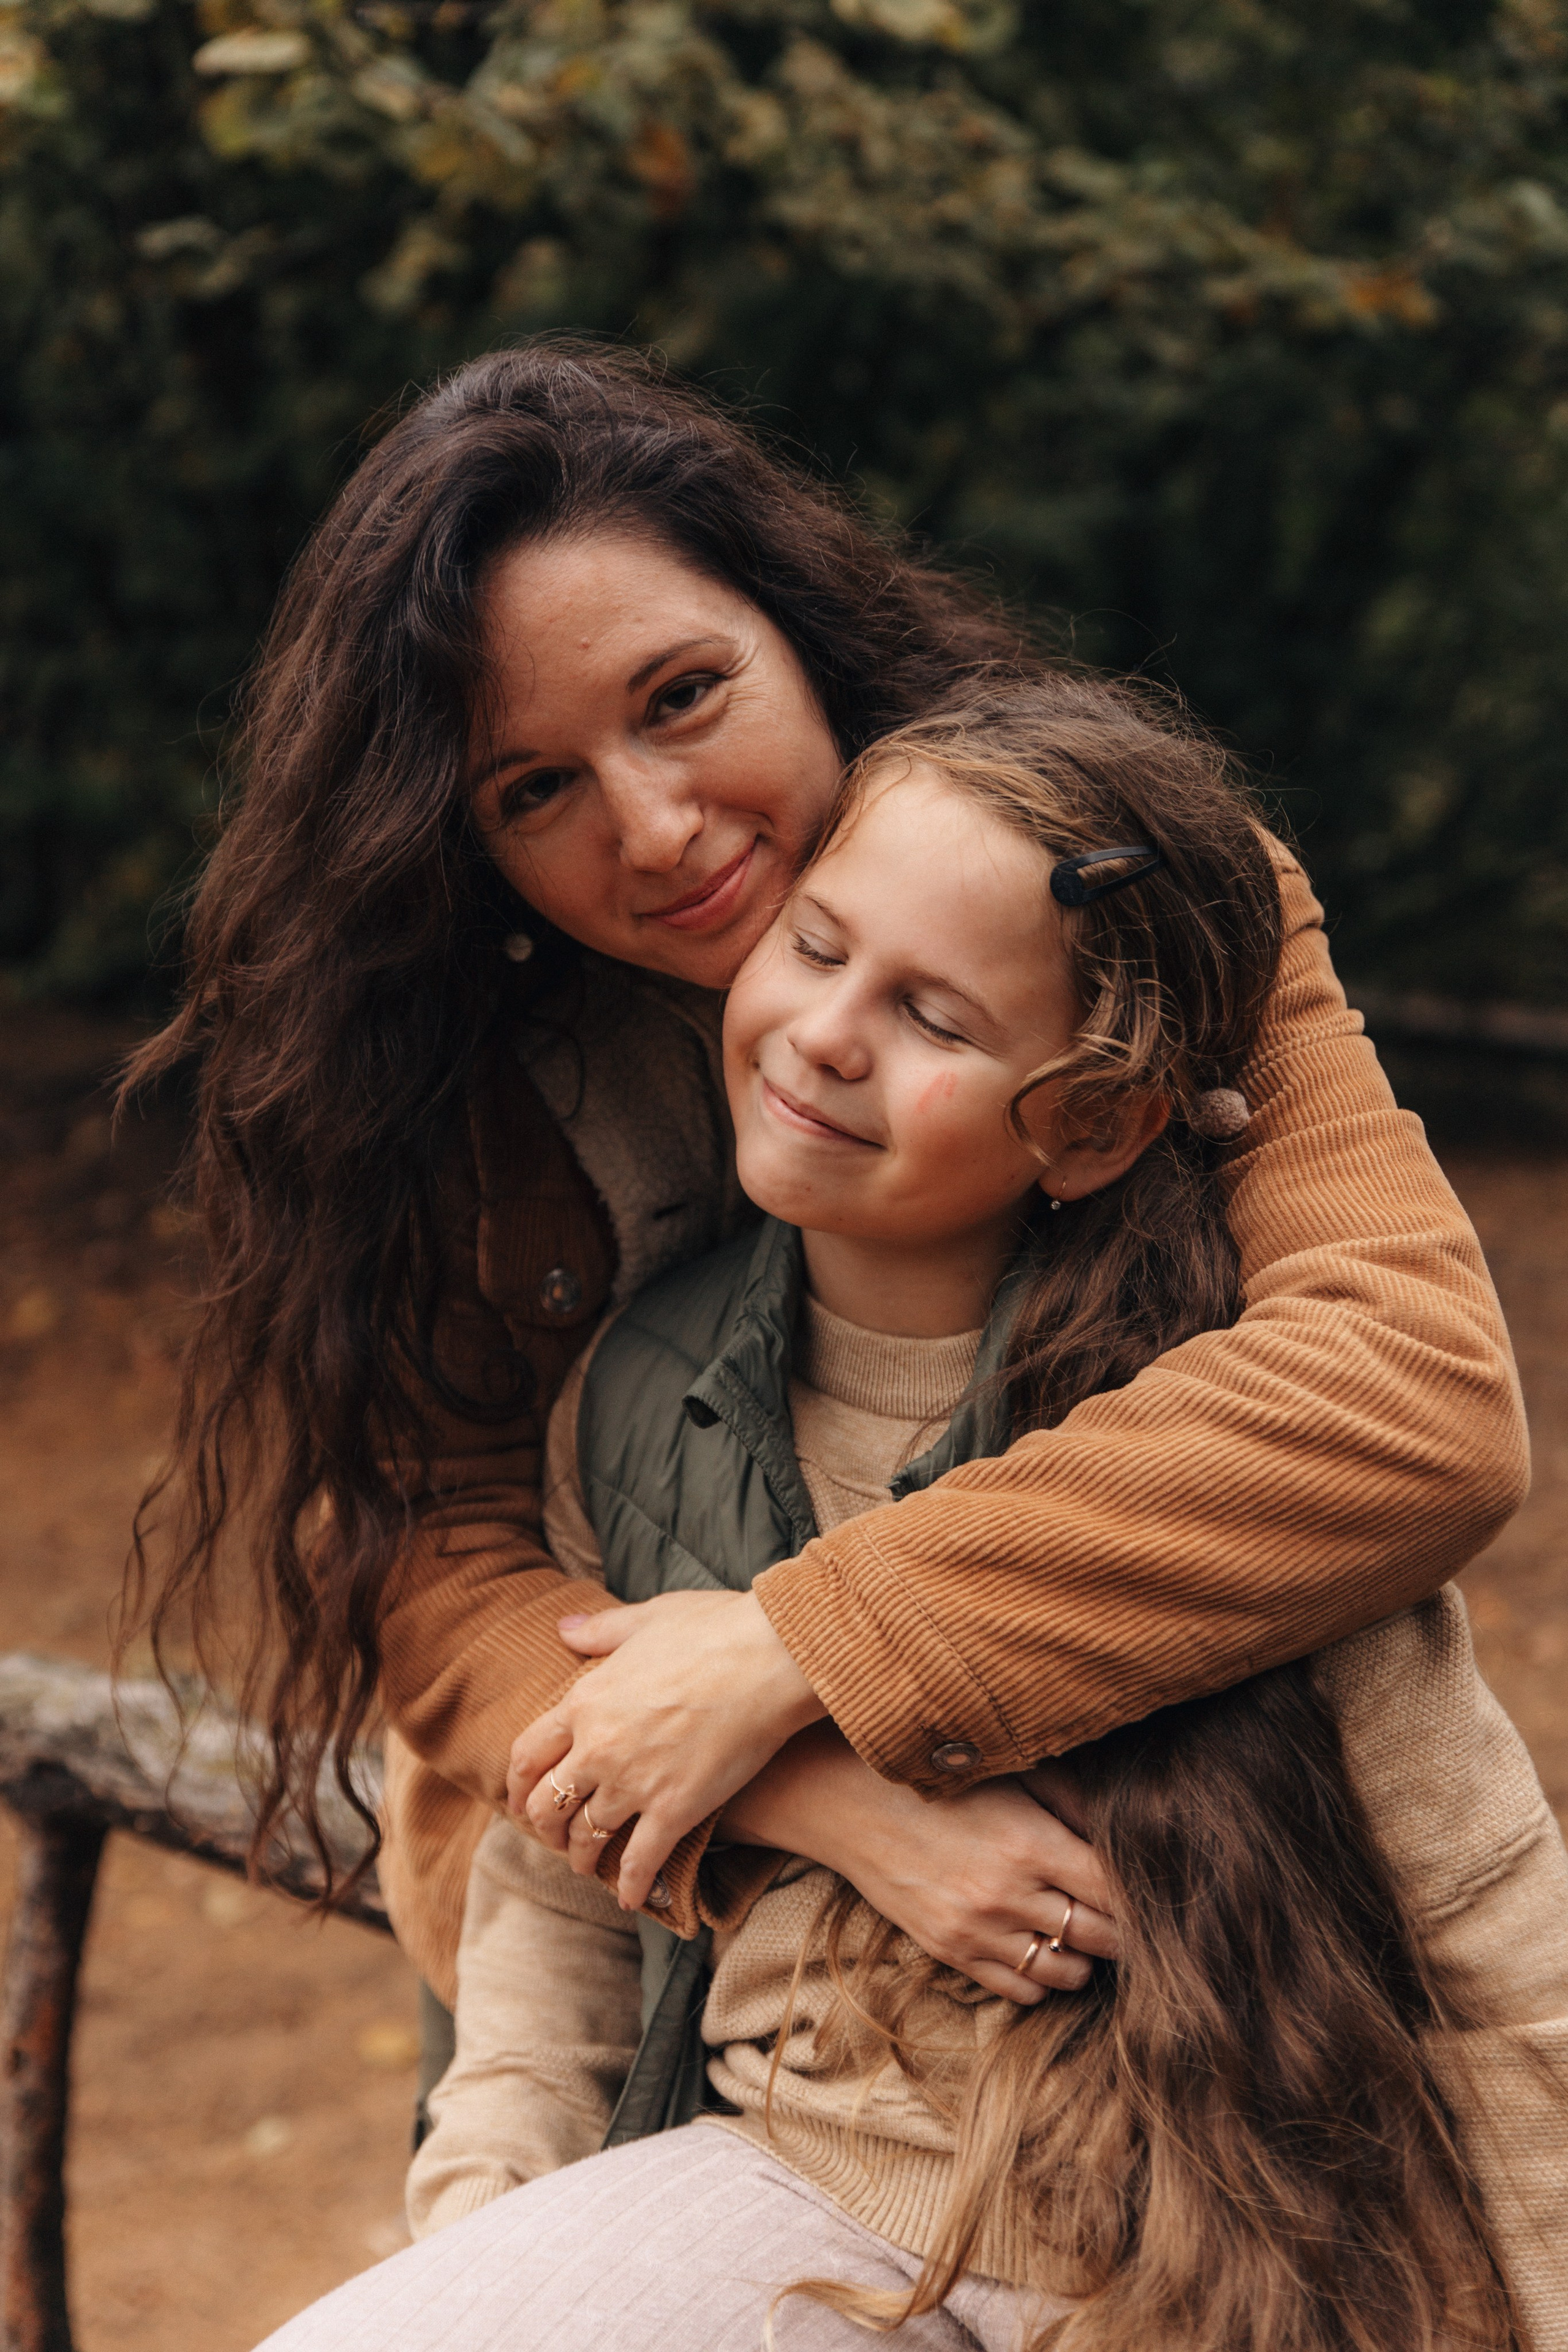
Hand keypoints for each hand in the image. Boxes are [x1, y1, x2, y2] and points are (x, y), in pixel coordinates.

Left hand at [507, 1589, 825, 1907]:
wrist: (769, 1659)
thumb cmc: (714, 1630)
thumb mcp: (648, 1617)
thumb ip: (601, 1630)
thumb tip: (563, 1629)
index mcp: (584, 1701)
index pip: (528, 1755)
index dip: (519, 1784)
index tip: (520, 1798)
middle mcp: (597, 1749)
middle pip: (549, 1803)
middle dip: (545, 1826)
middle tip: (553, 1836)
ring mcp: (633, 1784)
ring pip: (587, 1837)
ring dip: (582, 1857)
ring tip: (587, 1865)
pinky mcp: (673, 1811)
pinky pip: (638, 1862)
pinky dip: (630, 1886)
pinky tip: (630, 1898)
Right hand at [720, 1722, 1115, 2001]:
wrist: (848, 1801)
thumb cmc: (936, 1778)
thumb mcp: (1011, 1773)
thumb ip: (1071, 1802)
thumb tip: (1122, 1832)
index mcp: (1031, 1843)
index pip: (1116, 1893)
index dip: (1145, 1897)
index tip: (1158, 1892)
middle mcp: (1008, 1895)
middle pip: (1102, 1939)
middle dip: (1126, 1932)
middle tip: (1136, 1920)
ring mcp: (977, 1930)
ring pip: (1065, 1974)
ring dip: (1086, 1958)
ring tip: (1087, 1933)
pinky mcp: (950, 1952)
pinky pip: (1018, 1990)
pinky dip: (1043, 1977)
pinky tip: (1043, 1947)